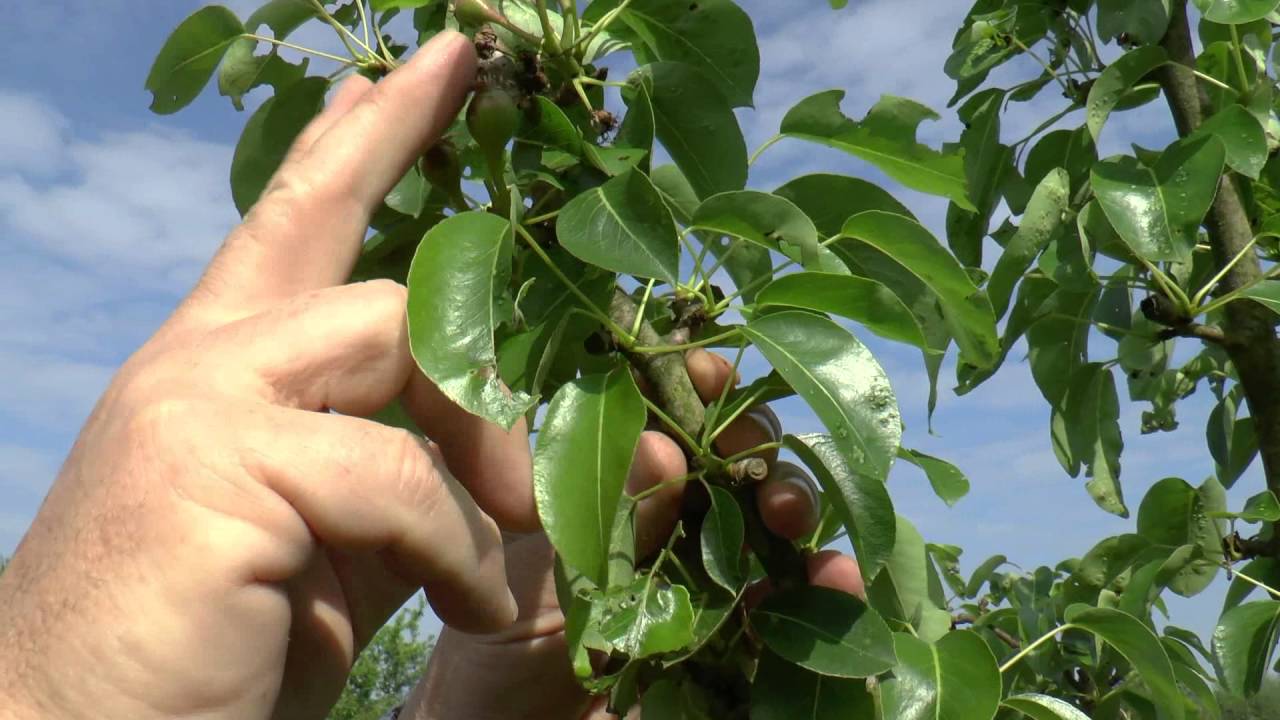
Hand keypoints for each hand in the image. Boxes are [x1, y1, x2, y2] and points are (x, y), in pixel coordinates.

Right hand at [0, 32, 512, 719]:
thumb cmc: (220, 647)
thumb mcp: (346, 546)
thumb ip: (424, 478)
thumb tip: (547, 450)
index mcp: (229, 363)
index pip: (307, 211)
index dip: (376, 136)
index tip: (443, 66)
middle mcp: (206, 356)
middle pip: (386, 272)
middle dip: (495, 349)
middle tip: (551, 446)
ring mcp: (199, 398)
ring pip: (408, 351)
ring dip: (491, 462)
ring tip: (517, 546)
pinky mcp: (210, 464)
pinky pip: (398, 474)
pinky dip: (463, 545)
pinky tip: (471, 603)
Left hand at [401, 350, 865, 719]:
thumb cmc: (506, 644)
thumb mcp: (550, 571)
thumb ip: (614, 515)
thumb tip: (664, 446)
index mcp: (625, 487)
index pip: (675, 416)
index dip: (699, 386)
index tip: (707, 374)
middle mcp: (679, 523)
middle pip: (741, 462)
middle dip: (755, 447)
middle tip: (746, 459)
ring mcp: (717, 581)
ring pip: (779, 527)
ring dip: (797, 506)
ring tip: (786, 515)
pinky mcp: (742, 642)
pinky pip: (796, 611)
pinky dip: (828, 593)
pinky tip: (839, 578)